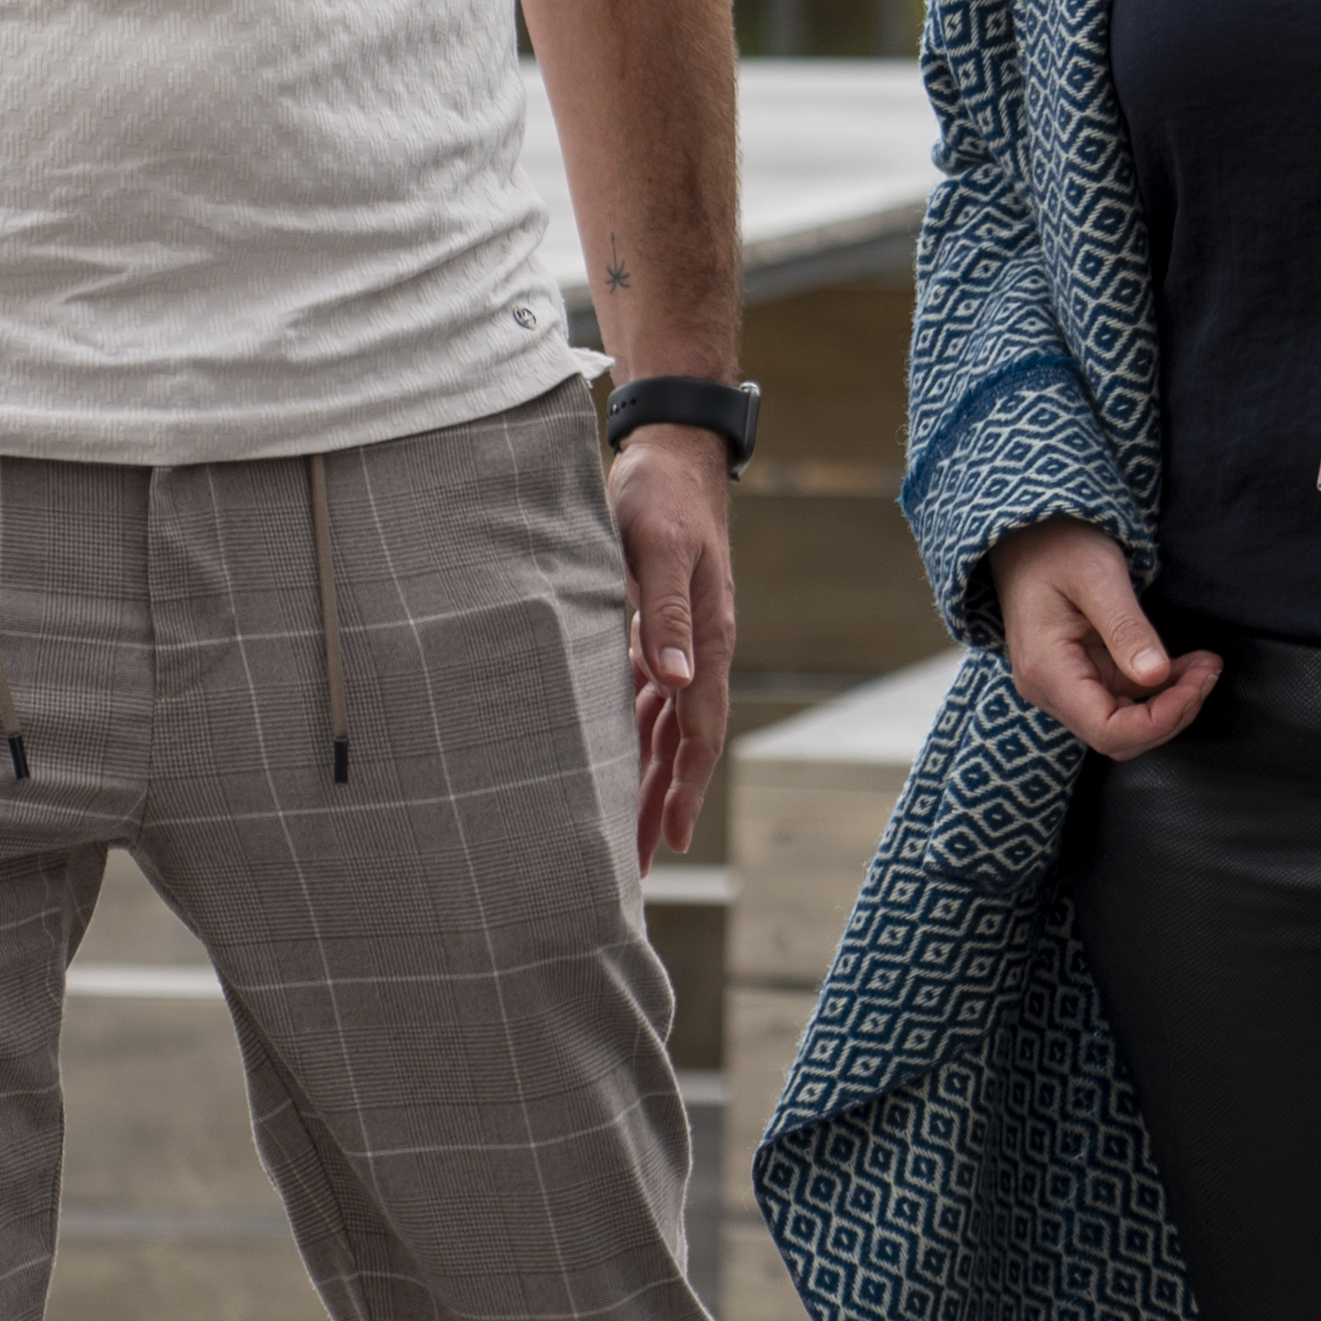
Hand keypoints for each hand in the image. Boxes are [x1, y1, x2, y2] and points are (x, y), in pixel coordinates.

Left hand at [609, 422, 740, 861]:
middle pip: (682, 744)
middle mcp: (699, 651)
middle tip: (638, 867)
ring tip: (625, 837)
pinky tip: (611, 768)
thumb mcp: (659, 549)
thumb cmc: (663, 496)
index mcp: (708, 639)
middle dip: (663, 805)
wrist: (673, 453)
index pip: (698, 729)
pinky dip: (635, 740)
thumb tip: (677, 680)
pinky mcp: (658, 632)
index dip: (684, 787)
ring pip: (664, 730)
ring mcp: (680, 644)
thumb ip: (666, 614)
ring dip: (647, 782)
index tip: (669, 839)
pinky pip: (649, 701)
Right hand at [990, 520, 1218, 760]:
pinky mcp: (1078, 677)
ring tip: (1203, 664)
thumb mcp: (1098, 576)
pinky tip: (1183, 665)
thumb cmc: (1058, 545)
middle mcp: (1049, 690)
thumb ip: (1126, 628)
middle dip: (1173, 712)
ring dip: (1171, 702)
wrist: (1027, 534)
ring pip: (1125, 724)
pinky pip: (1122, 700)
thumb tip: (1155, 675)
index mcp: (1048, 671)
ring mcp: (1062, 686)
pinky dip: (1158, 690)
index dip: (1160, 720)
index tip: (1198, 683)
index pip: (1108, 730)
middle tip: (1209, 669)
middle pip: (1119, 736)